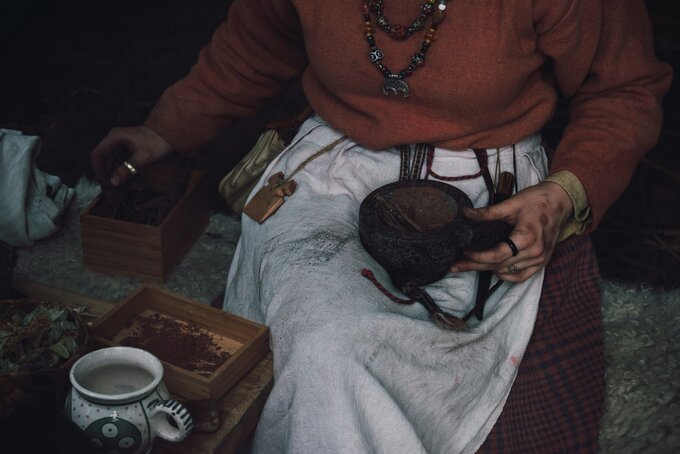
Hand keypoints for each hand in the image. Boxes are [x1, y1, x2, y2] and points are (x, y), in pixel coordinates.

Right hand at [90, 125, 174, 189]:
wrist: (173, 135)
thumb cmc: (159, 142)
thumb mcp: (143, 158)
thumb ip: (127, 170)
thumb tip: (113, 182)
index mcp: (115, 138)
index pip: (98, 156)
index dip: (99, 172)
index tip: (104, 186)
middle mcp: (115, 142)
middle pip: (105, 164)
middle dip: (110, 181)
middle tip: (113, 198)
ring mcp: (121, 148)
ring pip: (115, 168)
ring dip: (121, 181)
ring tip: (130, 192)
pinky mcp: (129, 154)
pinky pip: (124, 167)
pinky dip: (129, 177)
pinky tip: (138, 186)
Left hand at [450, 181, 572, 281]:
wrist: (560, 202)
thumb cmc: (536, 201)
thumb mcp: (510, 204)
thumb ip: (487, 213)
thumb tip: (465, 214)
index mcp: (527, 237)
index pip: (497, 255)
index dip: (478, 256)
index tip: (463, 252)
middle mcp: (535, 252)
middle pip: (499, 265)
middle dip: (475, 266)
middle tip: (455, 266)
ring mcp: (540, 259)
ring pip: (507, 272)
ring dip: (487, 270)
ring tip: (469, 265)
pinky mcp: (542, 262)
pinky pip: (521, 276)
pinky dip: (505, 275)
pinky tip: (492, 270)